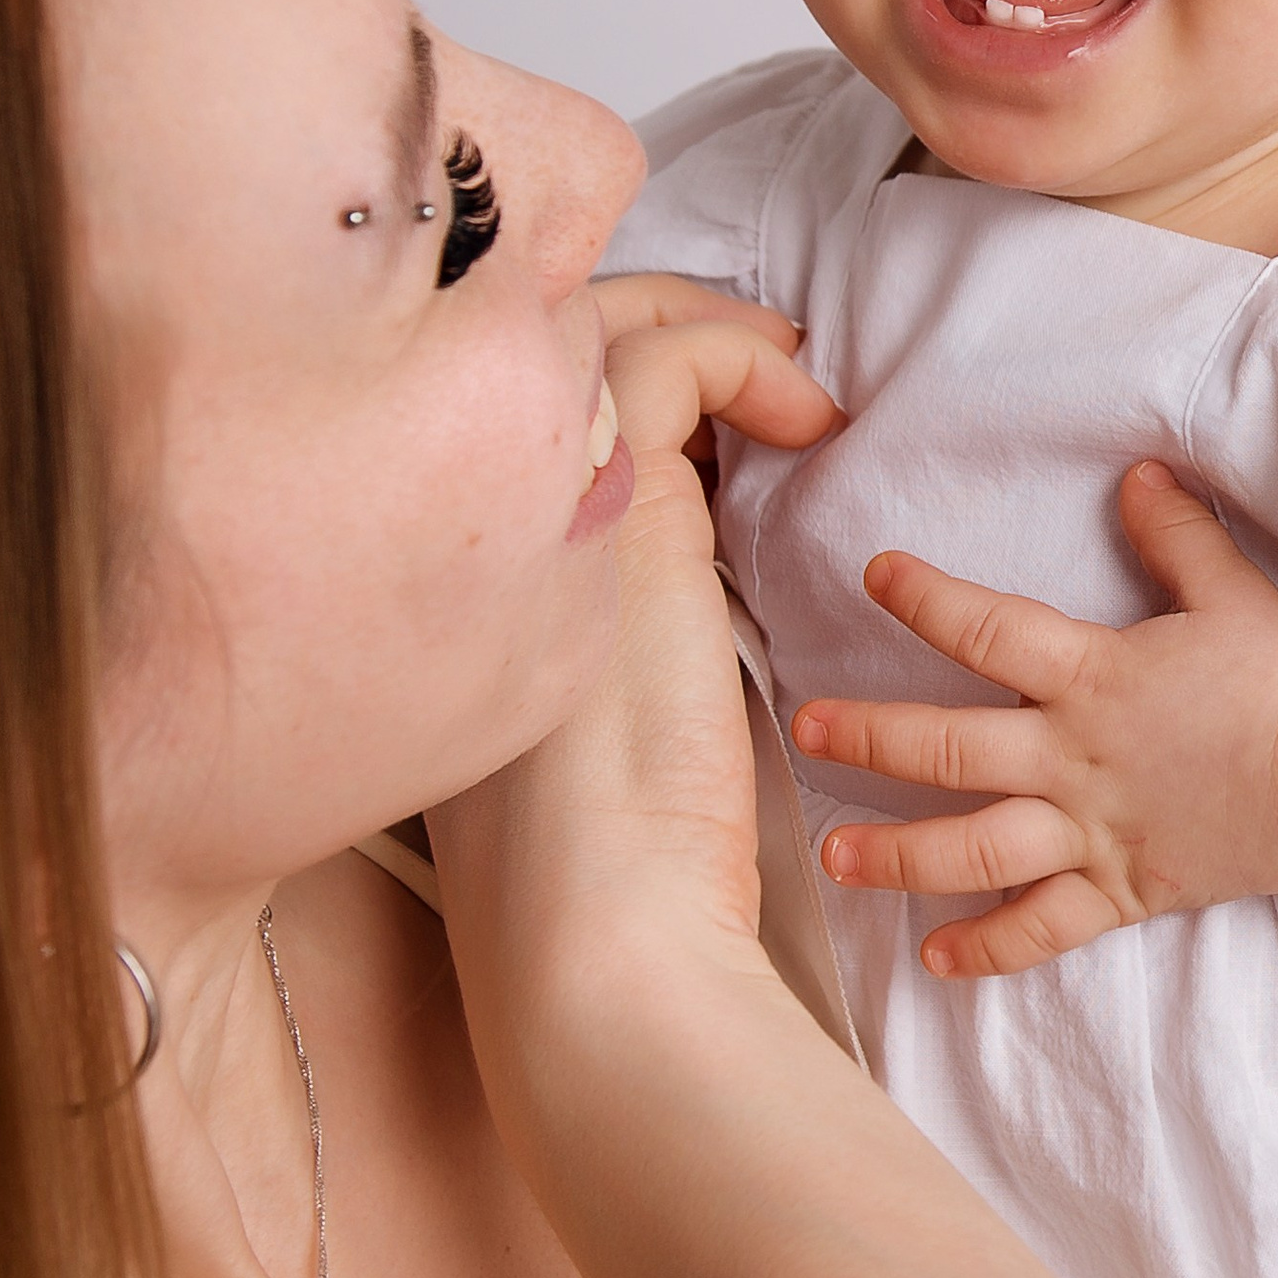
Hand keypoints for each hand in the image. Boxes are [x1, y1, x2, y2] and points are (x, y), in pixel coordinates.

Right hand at [433, 300, 841, 985]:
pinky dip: (741, 361)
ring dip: (700, 335)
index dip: (609, 400)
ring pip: (593, 342)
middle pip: (546, 368)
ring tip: (788, 375)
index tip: (716, 421)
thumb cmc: (619, 885)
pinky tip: (808, 419)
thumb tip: (675, 607)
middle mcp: (477, 535)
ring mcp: (529, 507)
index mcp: (469, 595)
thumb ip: (606, 650)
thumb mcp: (595, 745)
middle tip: (754, 360)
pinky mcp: (608, 504)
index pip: (527, 438)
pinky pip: (668, 366)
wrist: (600, 943)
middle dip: (650, 334)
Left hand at [790, 458, 1277, 977]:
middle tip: (804, 731)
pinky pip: (1042, 930)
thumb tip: (1136, 473)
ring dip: (897, 855)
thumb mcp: (1229, 592)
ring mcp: (1090, 833)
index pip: (989, 631)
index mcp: (1090, 678)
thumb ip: (1175, 533)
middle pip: (950, 749)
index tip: (875, 575)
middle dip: (870, 739)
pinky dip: (988, 949)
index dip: (927, 600)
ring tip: (833, 856)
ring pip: (974, 849)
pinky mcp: (1119, 893)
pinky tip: (935, 958)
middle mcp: (1072, 760)